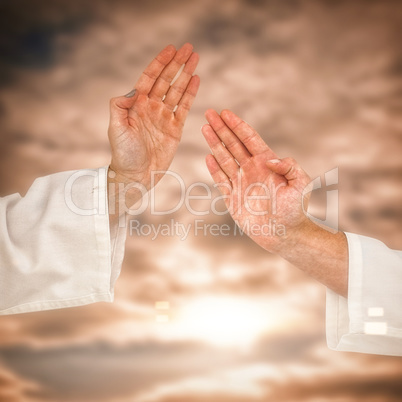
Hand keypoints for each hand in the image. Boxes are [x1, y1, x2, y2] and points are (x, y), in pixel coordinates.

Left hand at [108, 43, 199, 196]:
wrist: (136, 175)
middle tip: (189, 48)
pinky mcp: (175, 128)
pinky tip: (196, 80)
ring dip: (186, 74)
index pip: (150, 78)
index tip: (171, 49)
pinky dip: (190, 94)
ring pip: (177, 90)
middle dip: (177, 63)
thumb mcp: (115, 128)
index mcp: (136, 104)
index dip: (160, 63)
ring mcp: (164, 117)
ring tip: (195, 58)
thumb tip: (134, 91)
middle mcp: (151, 107)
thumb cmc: (123, 153)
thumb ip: (119, 106)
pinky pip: (184, 107)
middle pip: (166, 80)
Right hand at [202, 109, 347, 295]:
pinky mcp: (233, 198)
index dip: (237, 125)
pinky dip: (214, 169)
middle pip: (233, 144)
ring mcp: (241, 183)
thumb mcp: (301, 184)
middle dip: (221, 128)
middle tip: (209, 113)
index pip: (249, 139)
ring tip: (205, 128)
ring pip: (224, 159)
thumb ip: (291, 167)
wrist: (285, 234)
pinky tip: (208, 157)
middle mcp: (252, 170)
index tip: (225, 112)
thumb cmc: (296, 209)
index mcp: (266, 163)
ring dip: (214, 144)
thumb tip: (270, 159)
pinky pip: (221, 181)